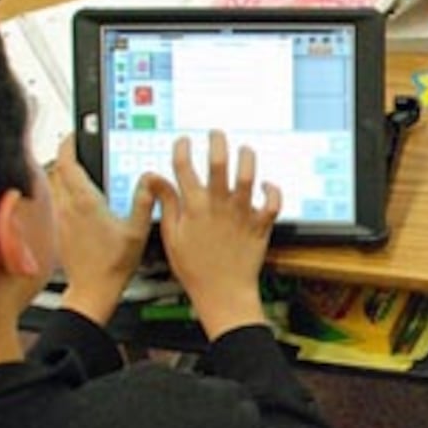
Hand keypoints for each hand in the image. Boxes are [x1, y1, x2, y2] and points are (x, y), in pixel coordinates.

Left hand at [51, 136, 155, 324]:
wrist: (93, 290)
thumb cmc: (114, 264)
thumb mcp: (138, 230)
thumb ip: (145, 200)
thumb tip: (150, 178)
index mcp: (85, 203)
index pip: (67, 164)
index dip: (68, 145)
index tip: (75, 135)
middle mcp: (68, 208)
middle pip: (56, 171)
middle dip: (66, 156)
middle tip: (79, 148)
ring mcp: (61, 219)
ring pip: (54, 186)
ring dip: (63, 173)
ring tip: (79, 169)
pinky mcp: (59, 230)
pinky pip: (56, 202)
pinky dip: (63, 192)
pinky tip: (79, 198)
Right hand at [149, 131, 281, 339]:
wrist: (222, 293)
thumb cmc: (195, 268)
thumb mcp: (172, 236)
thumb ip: (167, 204)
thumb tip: (154, 178)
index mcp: (194, 207)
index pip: (184, 168)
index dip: (182, 149)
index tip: (183, 142)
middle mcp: (219, 206)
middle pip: (218, 162)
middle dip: (217, 142)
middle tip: (216, 134)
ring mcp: (241, 214)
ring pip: (248, 176)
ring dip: (247, 158)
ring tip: (245, 149)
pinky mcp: (260, 224)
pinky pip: (272, 201)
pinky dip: (272, 190)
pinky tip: (266, 185)